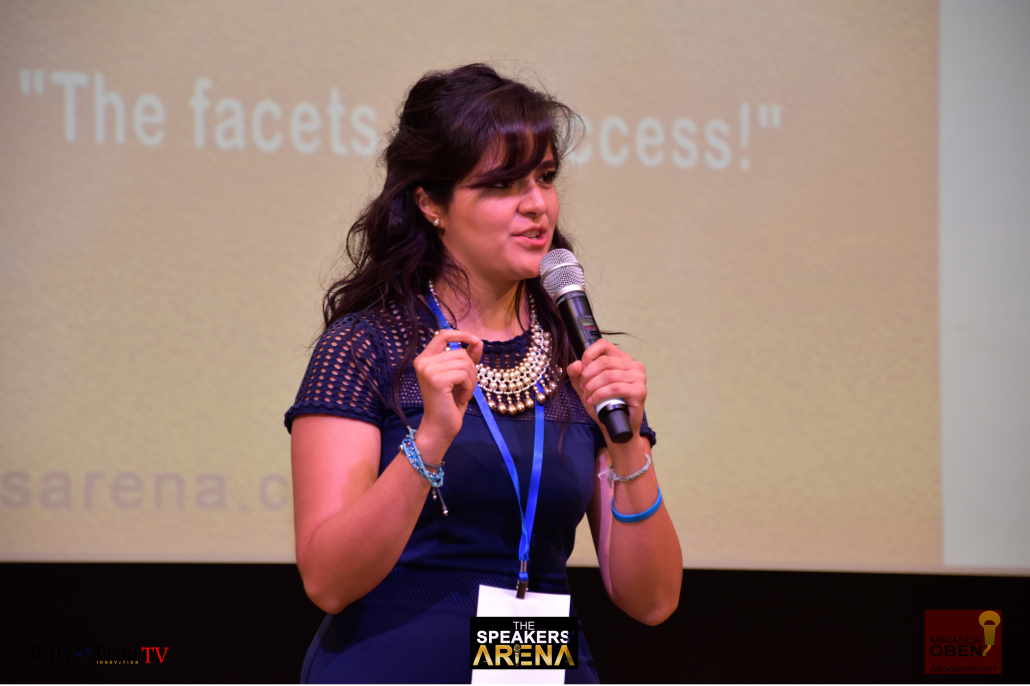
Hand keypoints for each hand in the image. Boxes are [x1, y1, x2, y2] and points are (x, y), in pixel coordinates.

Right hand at [413, 329, 482, 451]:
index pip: (443, 334)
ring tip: (463, 393)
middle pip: (460, 352)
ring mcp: (428, 370)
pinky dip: (469, 387)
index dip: (461, 334)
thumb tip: (478, 342)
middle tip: (465, 387)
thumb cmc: (450, 402)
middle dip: (471, 369)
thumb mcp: (461, 376)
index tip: (475, 341)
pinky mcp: (436, 379)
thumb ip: (468, 358)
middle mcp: (423, 361)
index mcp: (425, 358)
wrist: (441, 426)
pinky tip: (461, 398)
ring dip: (471, 380)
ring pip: (464, 362)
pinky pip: (464, 374)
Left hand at [567, 340, 646, 442]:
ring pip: (608, 375)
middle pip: (604, 362)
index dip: (588, 356)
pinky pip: (615, 388)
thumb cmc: (604, 405)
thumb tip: (576, 364)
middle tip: (583, 388)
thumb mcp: (585, 387)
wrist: (615, 427)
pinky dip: (599, 394)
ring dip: (592, 387)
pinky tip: (593, 400)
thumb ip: (577, 375)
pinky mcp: (639, 391)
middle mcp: (634, 365)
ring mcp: (639, 378)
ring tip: (587, 396)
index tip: (582, 371)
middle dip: (587, 375)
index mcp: (622, 359)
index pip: (603, 345)